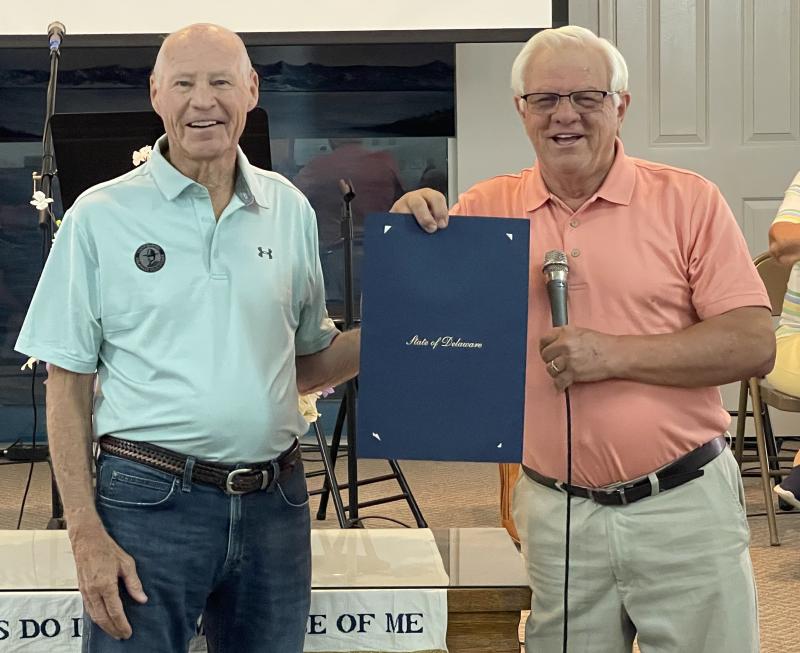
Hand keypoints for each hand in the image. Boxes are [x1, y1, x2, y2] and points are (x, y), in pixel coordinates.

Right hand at [70, 523, 147, 638]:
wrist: (87, 540)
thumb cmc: (108, 549)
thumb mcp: (127, 564)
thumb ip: (134, 583)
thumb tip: (142, 599)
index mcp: (105, 585)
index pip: (114, 611)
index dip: (122, 624)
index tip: (128, 632)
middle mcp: (93, 591)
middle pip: (102, 618)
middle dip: (113, 629)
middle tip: (122, 636)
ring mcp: (85, 591)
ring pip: (93, 615)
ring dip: (104, 626)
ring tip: (114, 632)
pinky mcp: (81, 589)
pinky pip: (88, 609)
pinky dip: (95, 618)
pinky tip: (102, 620)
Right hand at [390, 188, 448, 232]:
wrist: (409, 220)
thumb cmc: (428, 219)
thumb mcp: (436, 216)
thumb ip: (442, 221)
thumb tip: (447, 231)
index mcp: (429, 195)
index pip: (437, 198)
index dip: (441, 211)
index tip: (443, 225)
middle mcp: (414, 198)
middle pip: (419, 204)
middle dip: (425, 217)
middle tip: (432, 229)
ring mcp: (401, 206)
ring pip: (404, 212)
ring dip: (410, 222)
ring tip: (415, 234)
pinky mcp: (392, 215)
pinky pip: (394, 221)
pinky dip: (399, 228)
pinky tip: (404, 236)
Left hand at [539, 326, 617, 391]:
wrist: (616, 354)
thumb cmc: (602, 344)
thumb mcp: (581, 332)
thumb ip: (565, 336)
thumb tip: (553, 343)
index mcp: (566, 332)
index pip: (544, 339)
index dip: (544, 347)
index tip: (547, 352)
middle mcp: (565, 344)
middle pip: (545, 355)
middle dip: (549, 360)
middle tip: (557, 363)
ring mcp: (568, 358)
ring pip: (550, 368)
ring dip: (555, 372)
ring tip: (562, 373)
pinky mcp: (573, 372)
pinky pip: (558, 381)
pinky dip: (560, 385)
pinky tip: (562, 385)